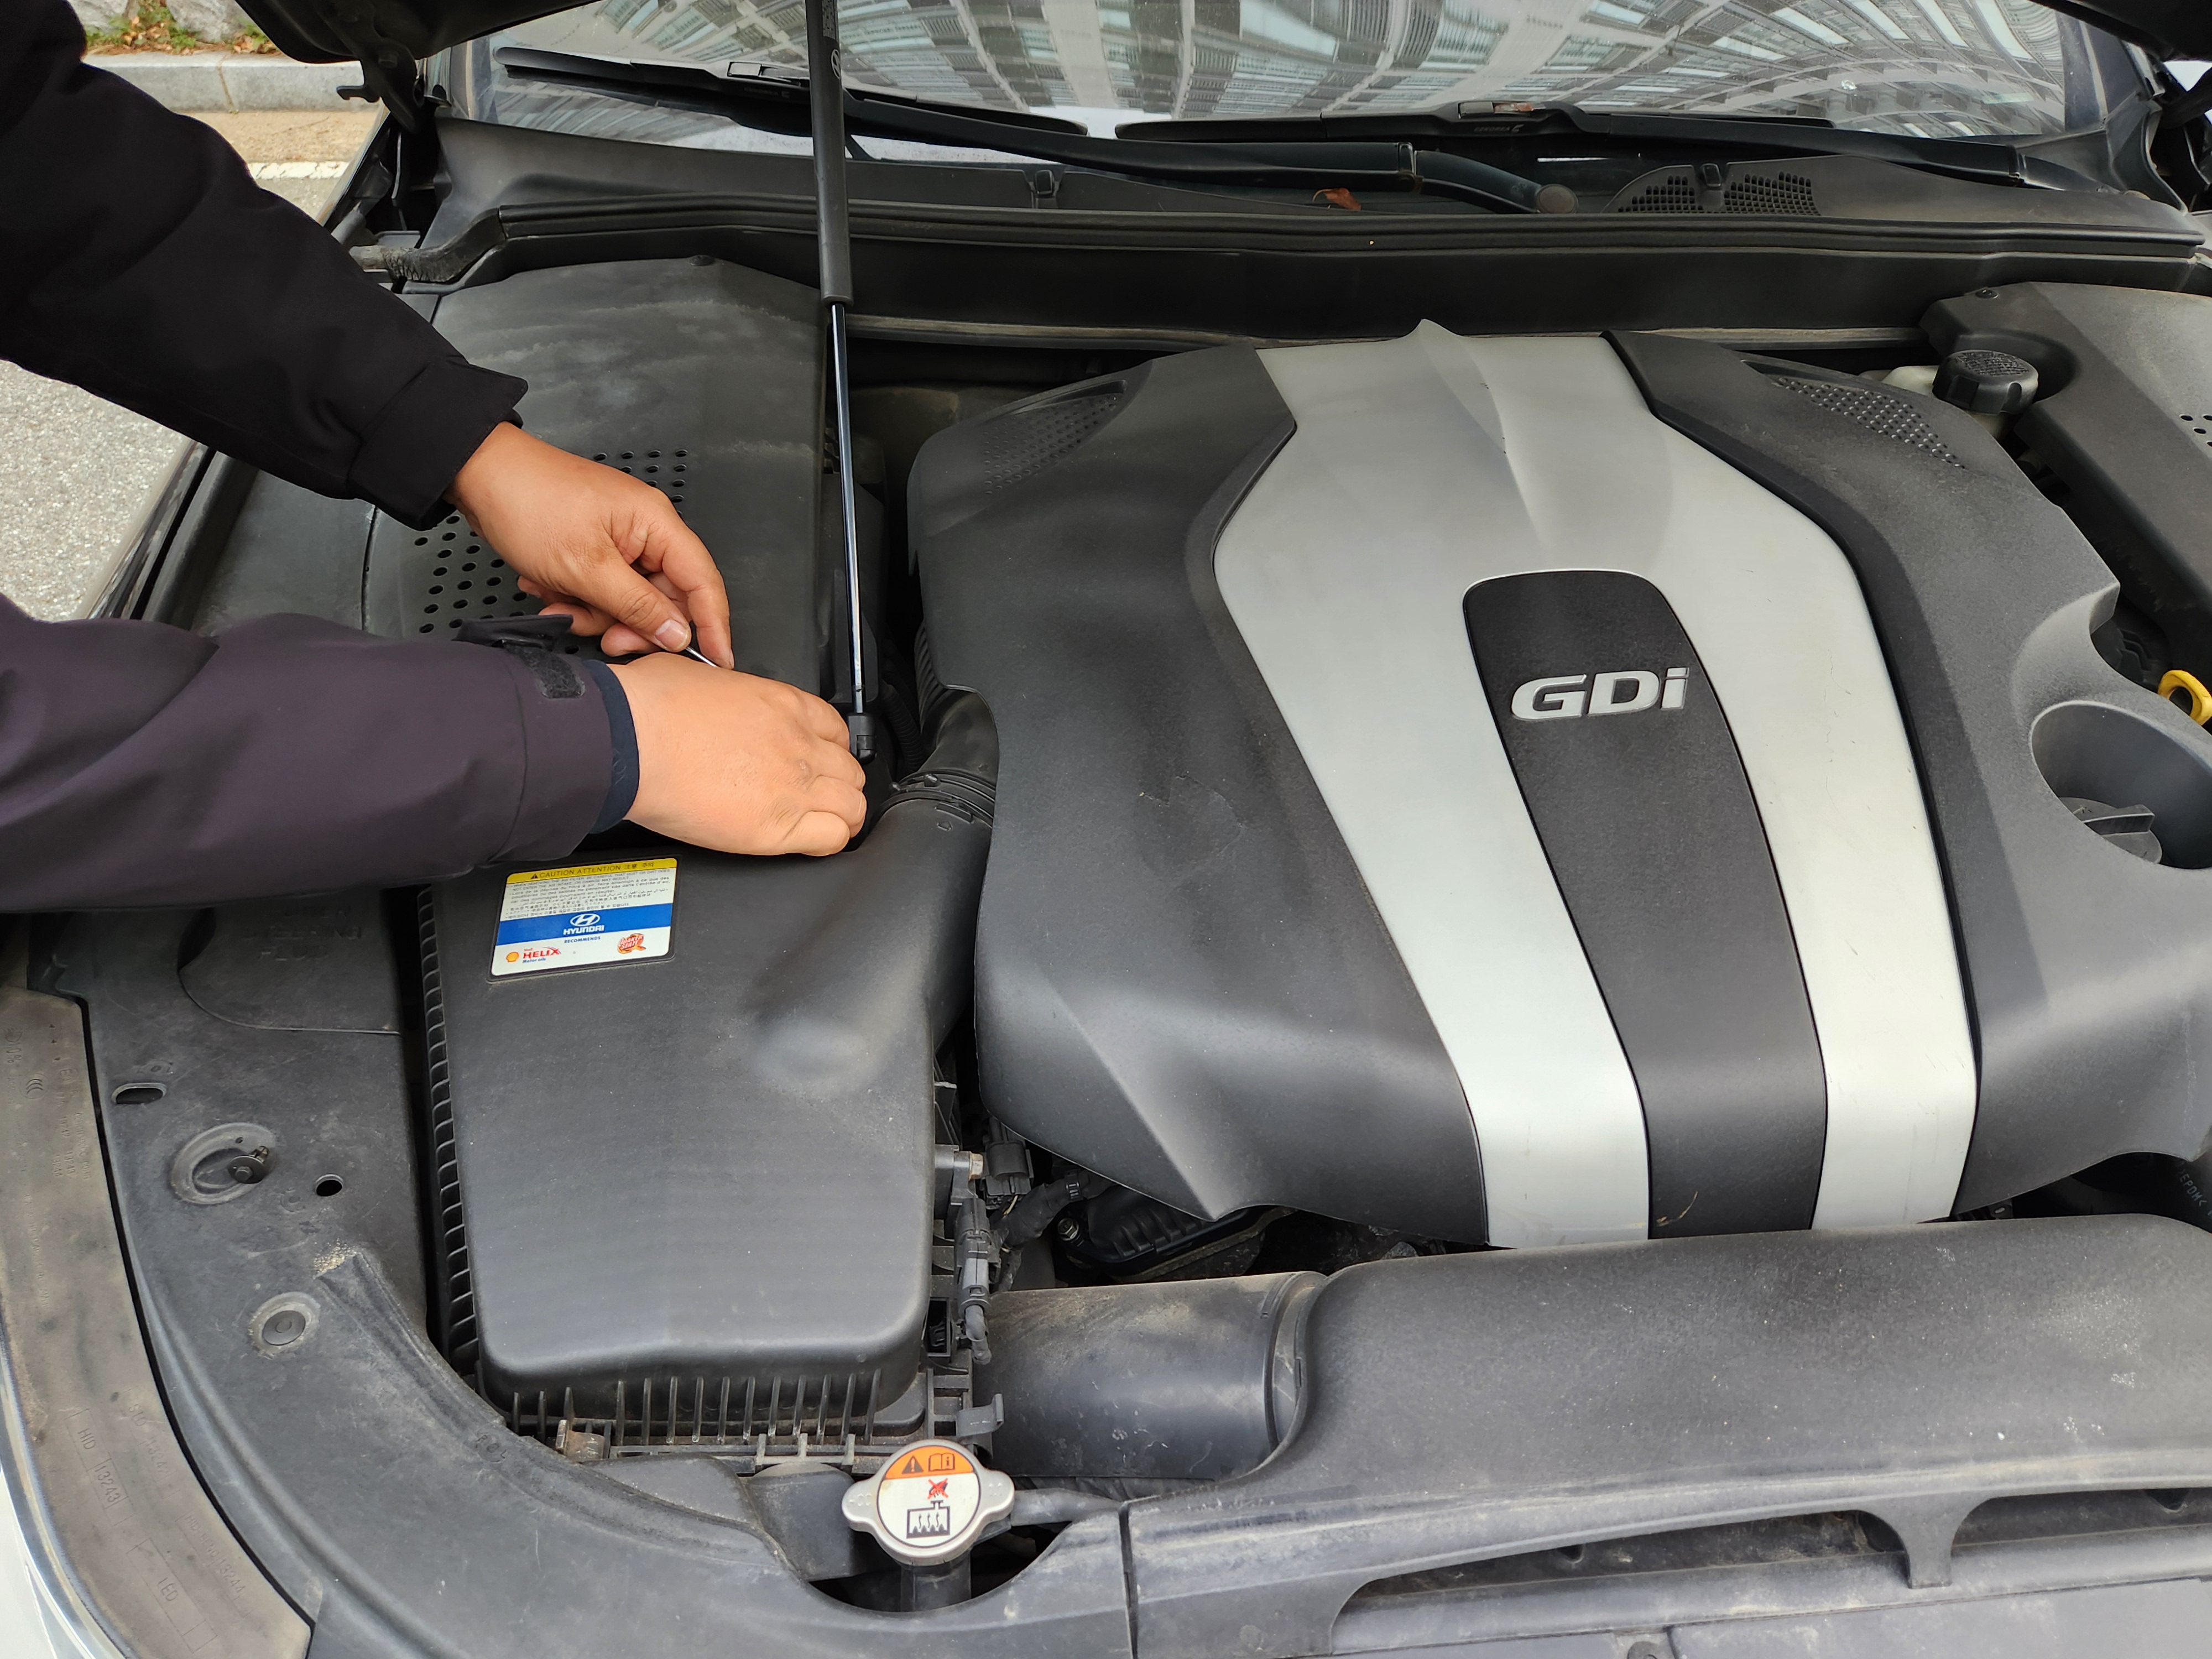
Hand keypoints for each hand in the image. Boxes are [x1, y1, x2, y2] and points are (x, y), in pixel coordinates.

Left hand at [447, 424, 733, 665]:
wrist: (478, 473)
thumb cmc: (529, 502)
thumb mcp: (586, 569)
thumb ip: (638, 607)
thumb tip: (678, 634)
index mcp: (656, 523)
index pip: (703, 582)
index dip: (713, 625)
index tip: (718, 661)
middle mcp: (646, 529)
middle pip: (665, 597)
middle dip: (632, 624)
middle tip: (607, 640)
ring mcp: (620, 539)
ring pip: (629, 600)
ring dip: (595, 612)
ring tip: (558, 601)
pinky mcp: (595, 547)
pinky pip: (603, 589)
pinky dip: (578, 598)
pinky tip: (549, 588)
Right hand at [608, 655, 865, 855]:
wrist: (630, 738)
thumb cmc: (650, 705)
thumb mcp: (703, 675)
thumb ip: (731, 693)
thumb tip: (724, 701)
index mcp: (784, 705)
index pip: (837, 730)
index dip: (830, 750)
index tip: (819, 760)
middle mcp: (798, 744)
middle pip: (849, 771)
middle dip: (839, 785)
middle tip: (821, 796)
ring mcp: (793, 787)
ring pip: (851, 806)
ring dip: (841, 816)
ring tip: (826, 824)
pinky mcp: (775, 827)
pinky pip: (831, 839)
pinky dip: (830, 843)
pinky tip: (815, 844)